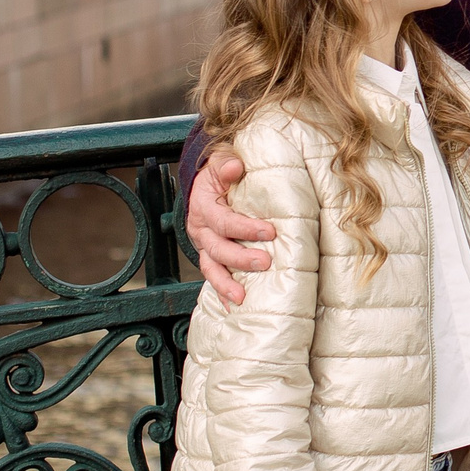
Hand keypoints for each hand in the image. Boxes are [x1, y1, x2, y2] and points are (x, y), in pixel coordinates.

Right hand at [185, 148, 273, 304]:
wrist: (203, 184)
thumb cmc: (219, 174)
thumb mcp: (220, 162)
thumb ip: (226, 165)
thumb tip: (235, 167)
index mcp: (203, 207)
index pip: (223, 220)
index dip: (244, 227)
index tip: (269, 231)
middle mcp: (200, 229)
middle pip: (217, 248)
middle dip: (240, 258)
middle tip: (264, 262)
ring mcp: (204, 245)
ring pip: (210, 268)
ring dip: (225, 284)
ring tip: (242, 297)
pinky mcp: (209, 256)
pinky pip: (213, 276)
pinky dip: (221, 293)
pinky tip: (233, 307)